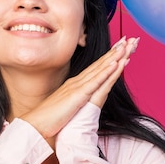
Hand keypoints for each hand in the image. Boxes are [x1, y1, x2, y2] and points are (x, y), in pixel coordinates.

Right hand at [19, 36, 138, 141]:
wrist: (37, 123)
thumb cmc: (48, 117)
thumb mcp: (65, 105)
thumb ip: (72, 99)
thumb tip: (78, 98)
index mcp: (75, 85)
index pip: (95, 69)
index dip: (108, 58)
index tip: (119, 48)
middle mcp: (77, 82)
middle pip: (99, 65)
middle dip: (114, 52)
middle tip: (128, 39)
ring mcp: (77, 87)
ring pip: (99, 70)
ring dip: (113, 57)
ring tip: (126, 46)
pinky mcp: (77, 95)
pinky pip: (94, 82)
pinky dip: (105, 72)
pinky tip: (114, 64)